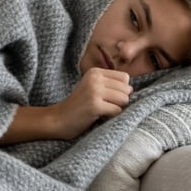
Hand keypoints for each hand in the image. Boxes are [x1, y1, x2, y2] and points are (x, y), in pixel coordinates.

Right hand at [0, 68, 131, 145]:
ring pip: (124, 99)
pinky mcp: (95, 105)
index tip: (106, 97)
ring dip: (116, 109)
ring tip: (101, 111)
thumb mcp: (93, 88)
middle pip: (126, 89)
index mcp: (95, 71)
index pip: (125, 78)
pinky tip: (98, 117)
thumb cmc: (79, 106)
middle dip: (120, 101)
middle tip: (103, 106)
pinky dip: (111, 117)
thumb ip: (111, 85)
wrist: (58, 119)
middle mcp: (95, 78)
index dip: (120, 90)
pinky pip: (117, 111)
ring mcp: (94, 91)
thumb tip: (132, 89)